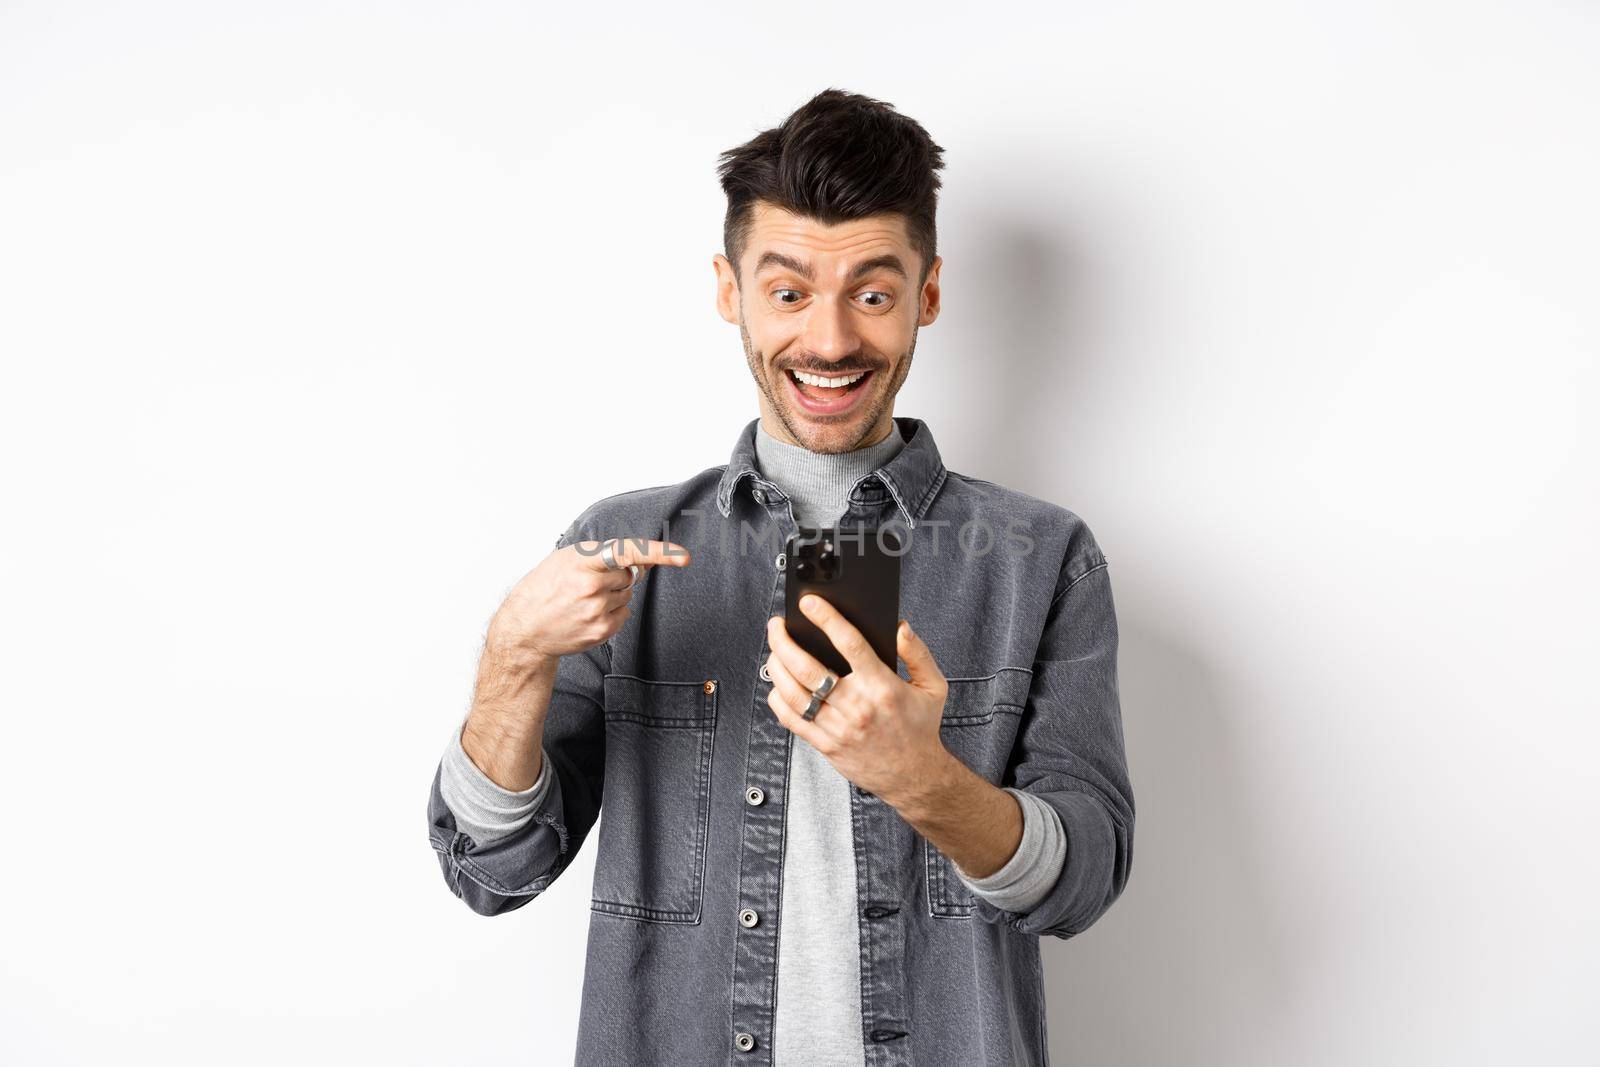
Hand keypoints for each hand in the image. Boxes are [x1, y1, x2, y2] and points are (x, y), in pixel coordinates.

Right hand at [487, 537, 690, 666]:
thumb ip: (607, 554)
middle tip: (590, 582)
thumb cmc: (544, 588)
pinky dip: (612, 611)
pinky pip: (624, 614)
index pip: (627, 553)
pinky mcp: (601, 631)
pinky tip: (587, 613)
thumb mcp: (567, 559)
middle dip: (618, 575)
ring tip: (582, 600)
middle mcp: (591, 587)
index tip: (683, 556)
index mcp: (581, 563)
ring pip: (627, 595)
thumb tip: (647, 559)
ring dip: (613, 594)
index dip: (658, 553)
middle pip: (630, 575)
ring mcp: (597, 612)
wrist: (523, 630)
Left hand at [764, 594, 949, 803]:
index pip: (849, 643)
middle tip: (777, 625)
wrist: (914, 777)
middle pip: (808, 667)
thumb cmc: (921, 729)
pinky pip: (792, 719)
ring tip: (774, 650)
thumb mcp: (933, 686)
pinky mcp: (825, 744)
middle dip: (784, 641)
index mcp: (882, 686)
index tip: (809, 602)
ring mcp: (837, 727)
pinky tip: (777, 683)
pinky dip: (778, 698)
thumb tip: (900, 627)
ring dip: (776, 667)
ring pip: (794, 692)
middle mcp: (856, 706)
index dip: (826, 618)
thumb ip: (918, 653)